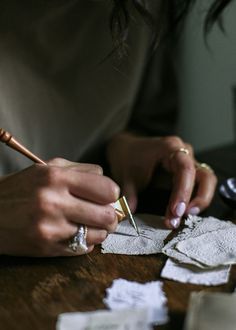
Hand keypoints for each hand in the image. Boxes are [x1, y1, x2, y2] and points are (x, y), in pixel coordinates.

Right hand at [0, 158, 118, 255]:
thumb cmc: (22, 188)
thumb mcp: (47, 168)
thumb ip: (80, 170)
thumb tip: (108, 180)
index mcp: (56, 177)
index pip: (107, 189)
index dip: (112, 194)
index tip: (107, 197)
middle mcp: (54, 202)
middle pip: (107, 215)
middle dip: (110, 215)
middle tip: (104, 214)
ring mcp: (50, 228)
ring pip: (98, 234)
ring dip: (99, 230)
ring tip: (89, 224)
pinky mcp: (46, 248)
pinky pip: (83, 248)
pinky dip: (85, 241)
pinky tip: (75, 233)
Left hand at [106, 132, 216, 228]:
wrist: (127, 150)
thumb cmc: (129, 158)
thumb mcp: (126, 176)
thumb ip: (129, 194)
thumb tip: (129, 213)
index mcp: (169, 148)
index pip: (185, 169)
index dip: (183, 191)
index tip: (176, 211)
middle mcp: (184, 153)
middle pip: (204, 175)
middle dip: (198, 198)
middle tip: (182, 216)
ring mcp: (188, 162)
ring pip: (207, 181)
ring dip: (199, 201)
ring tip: (182, 217)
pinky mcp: (188, 172)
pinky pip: (200, 185)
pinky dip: (194, 200)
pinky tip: (181, 213)